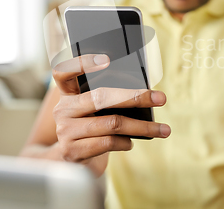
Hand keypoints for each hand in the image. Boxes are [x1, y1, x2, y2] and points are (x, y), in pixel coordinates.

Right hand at [51, 54, 169, 169]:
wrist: (72, 163)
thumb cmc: (92, 130)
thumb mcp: (95, 111)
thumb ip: (108, 99)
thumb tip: (145, 94)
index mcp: (68, 93)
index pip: (64, 71)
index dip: (82, 63)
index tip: (107, 59)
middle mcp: (62, 110)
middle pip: (101, 97)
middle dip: (136, 97)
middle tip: (161, 98)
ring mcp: (65, 131)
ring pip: (111, 123)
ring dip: (141, 127)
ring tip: (161, 129)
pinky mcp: (72, 152)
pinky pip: (107, 142)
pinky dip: (125, 142)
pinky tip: (130, 143)